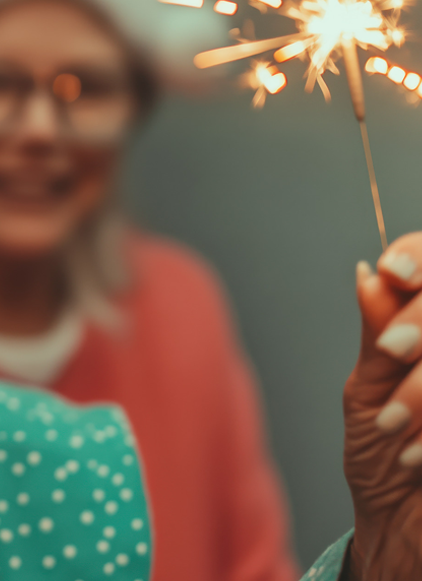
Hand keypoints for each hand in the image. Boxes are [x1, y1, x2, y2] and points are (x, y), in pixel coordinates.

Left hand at [343, 233, 421, 579]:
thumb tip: (368, 274)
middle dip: (421, 324)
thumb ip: (377, 332)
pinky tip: (417, 458)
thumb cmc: (384, 454)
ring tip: (393, 425)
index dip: (421, 258)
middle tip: (392, 350)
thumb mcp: (369, 389)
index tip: (394, 273)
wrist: (402, 527)